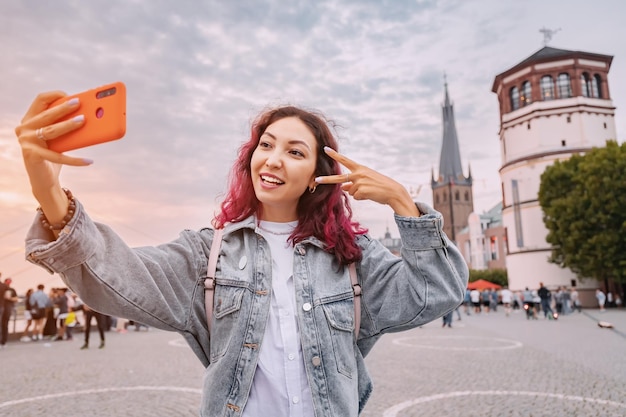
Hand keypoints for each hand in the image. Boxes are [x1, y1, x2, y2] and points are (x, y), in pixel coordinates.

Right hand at [15, 91, 90, 228]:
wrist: (44, 179)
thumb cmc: (53, 153)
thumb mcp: (59, 137)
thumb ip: (66, 124)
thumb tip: (89, 115)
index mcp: (30, 119)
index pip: (40, 100)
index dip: (56, 95)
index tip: (72, 96)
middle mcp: (25, 128)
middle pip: (47, 114)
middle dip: (64, 107)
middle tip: (80, 103)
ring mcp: (26, 142)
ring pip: (51, 131)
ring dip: (68, 125)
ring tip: (84, 121)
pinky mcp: (32, 155)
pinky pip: (58, 156)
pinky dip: (75, 159)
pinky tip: (89, 160)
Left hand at [315, 147, 419, 216]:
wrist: (393, 191)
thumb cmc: (380, 186)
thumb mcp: (366, 181)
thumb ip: (353, 183)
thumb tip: (343, 187)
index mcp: (360, 168)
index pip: (345, 160)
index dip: (334, 155)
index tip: (325, 149)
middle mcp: (358, 173)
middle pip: (339, 178)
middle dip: (327, 179)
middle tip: (316, 179)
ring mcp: (359, 182)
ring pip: (350, 191)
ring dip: (358, 193)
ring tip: (370, 191)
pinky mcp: (362, 191)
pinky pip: (356, 197)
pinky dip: (362, 198)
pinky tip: (371, 195)